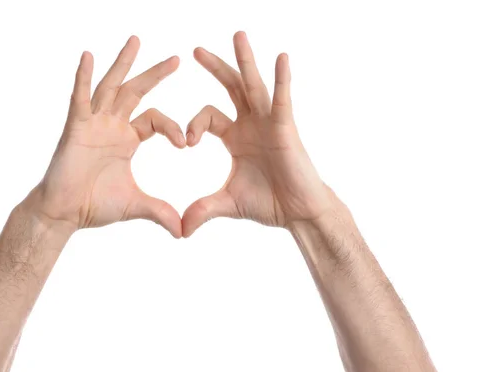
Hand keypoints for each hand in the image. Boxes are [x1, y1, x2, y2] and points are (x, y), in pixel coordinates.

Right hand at [26, 36, 184, 237]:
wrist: (66, 213)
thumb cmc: (95, 205)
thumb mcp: (136, 205)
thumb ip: (160, 212)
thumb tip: (184, 232)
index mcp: (127, 139)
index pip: (155, 120)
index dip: (171, 127)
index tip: (186, 143)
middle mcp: (111, 126)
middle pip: (136, 92)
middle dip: (155, 75)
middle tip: (177, 59)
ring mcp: (93, 124)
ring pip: (111, 87)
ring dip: (123, 64)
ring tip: (136, 41)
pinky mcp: (75, 127)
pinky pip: (79, 98)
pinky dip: (83, 78)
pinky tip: (88, 56)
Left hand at [182, 32, 332, 236]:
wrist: (297, 213)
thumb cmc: (268, 203)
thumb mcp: (227, 203)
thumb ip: (202, 210)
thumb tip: (179, 231)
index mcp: (235, 137)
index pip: (207, 118)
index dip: (193, 125)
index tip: (186, 143)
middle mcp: (251, 124)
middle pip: (230, 88)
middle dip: (215, 68)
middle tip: (195, 50)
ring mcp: (269, 123)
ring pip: (254, 85)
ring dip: (245, 60)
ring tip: (237, 35)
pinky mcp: (286, 127)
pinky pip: (283, 99)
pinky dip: (282, 79)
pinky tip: (281, 57)